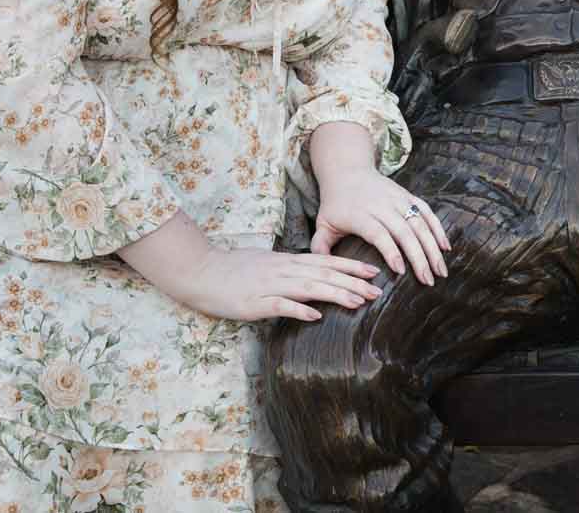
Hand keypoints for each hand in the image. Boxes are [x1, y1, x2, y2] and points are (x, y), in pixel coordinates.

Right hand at [179, 245, 381, 323]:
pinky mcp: (254, 303)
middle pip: (324, 275)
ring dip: (335, 294)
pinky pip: (280, 306)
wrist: (202, 272)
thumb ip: (290, 269)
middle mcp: (283, 271)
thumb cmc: (234, 269)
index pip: (325, 261)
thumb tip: (313, 276)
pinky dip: (299, 310)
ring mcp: (269, 286)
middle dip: (352, 282)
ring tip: (357, 301)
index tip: (373, 271)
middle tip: (376, 291)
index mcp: (287, 262)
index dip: (351, 265)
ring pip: (308, 288)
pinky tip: (316, 316)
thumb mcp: (268, 264)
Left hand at [313, 167, 451, 285]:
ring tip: (441, 271)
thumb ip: (321, 246)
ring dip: (433, 247)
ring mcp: (397, 198)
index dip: (391, 251)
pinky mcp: (407, 195)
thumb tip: (322, 269)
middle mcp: (381, 205)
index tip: (402, 271)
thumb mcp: (323, 223)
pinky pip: (426, 211)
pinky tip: (446, 247)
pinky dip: (437, 228)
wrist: (348, 171)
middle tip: (428, 280)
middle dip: (419, 257)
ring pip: (419, 223)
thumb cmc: (335, 205)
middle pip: (404, 231)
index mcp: (360, 214)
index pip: (379, 233)